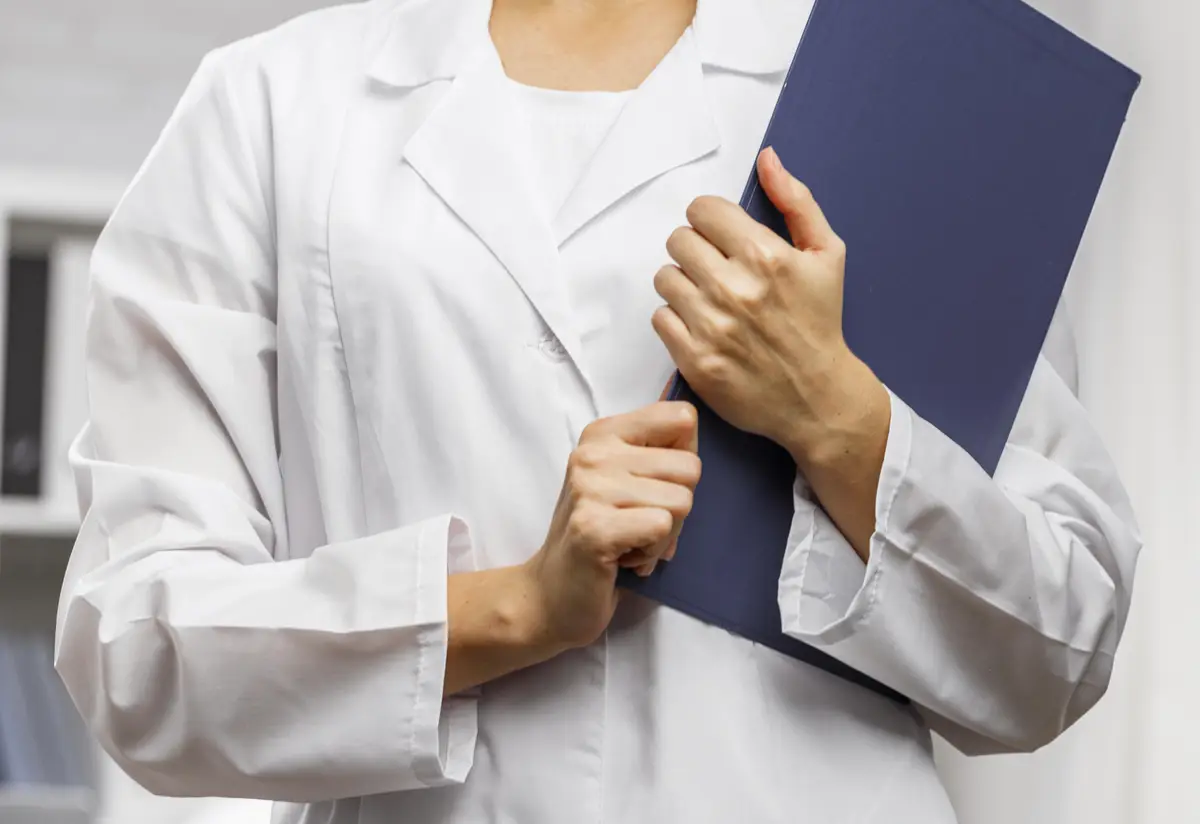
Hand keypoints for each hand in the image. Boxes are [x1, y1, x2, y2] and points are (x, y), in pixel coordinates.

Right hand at [522, 402, 700, 650]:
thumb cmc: (599, 535)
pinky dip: (654, 551)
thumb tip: (694, 440)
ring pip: (682, 501)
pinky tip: (626, 557)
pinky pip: (662, 527)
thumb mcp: (623, 480)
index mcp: (604, 434)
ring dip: (666, 534)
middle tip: (642, 524)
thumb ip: (657, 455)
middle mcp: (594, 454)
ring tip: (631, 542)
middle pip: (690, 468)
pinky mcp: (594, 528)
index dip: (684, 459)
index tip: (656, 486)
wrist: (551, 593)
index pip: (681, 418)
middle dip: (678, 506)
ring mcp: (590, 489)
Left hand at [651, 147, 888, 467]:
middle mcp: (735, 288)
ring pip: (664, 278)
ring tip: (710, 300)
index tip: (721, 236)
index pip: (701, 210)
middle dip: (695, 250)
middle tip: (716, 270)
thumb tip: (767, 159)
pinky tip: (703, 327)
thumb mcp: (826, 254)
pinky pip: (659, 317)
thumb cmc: (820, 322)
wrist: (817, 396)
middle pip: (678, 241)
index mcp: (765, 256)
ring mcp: (712, 326)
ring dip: (683, 285)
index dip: (710, 220)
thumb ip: (796, 201)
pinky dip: (676, 320)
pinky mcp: (694, 359)